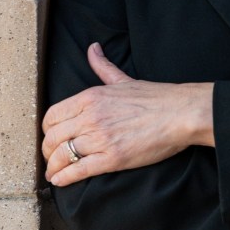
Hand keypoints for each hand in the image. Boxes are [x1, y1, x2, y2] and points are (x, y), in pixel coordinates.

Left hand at [41, 42, 213, 186]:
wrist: (182, 113)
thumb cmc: (157, 96)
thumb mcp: (124, 79)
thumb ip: (103, 66)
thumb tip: (93, 48)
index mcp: (91, 97)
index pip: (52, 116)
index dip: (47, 129)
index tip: (51, 136)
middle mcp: (91, 117)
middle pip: (53, 138)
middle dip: (47, 151)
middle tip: (50, 158)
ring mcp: (100, 138)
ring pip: (62, 156)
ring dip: (53, 167)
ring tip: (53, 173)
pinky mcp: (112, 158)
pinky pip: (78, 170)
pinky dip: (64, 178)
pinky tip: (60, 181)